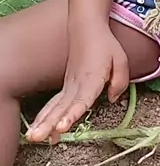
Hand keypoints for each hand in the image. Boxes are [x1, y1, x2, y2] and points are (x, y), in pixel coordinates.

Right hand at [27, 26, 128, 143]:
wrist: (86, 28)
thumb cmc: (105, 44)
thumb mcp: (121, 60)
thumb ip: (120, 81)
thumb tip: (112, 99)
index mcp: (92, 78)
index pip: (82, 100)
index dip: (72, 114)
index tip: (62, 126)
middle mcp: (77, 84)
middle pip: (62, 107)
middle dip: (49, 124)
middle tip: (37, 137)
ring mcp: (69, 85)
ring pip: (54, 106)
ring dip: (42, 122)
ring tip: (32, 137)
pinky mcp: (65, 86)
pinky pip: (53, 104)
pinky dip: (43, 116)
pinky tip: (36, 130)